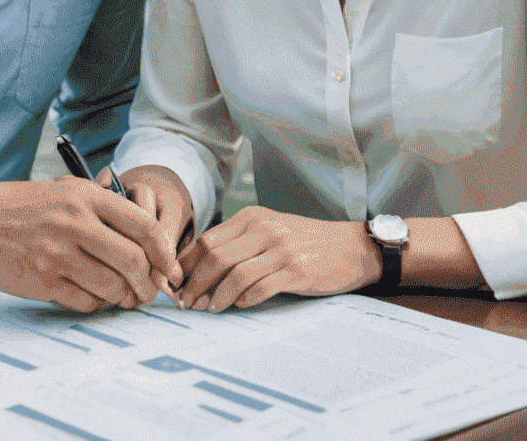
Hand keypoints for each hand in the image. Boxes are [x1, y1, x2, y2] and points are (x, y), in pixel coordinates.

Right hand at [0, 175, 182, 313]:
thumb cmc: (24, 205)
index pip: (144, 225)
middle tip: (149, 290)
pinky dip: (97, 303)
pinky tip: (94, 295)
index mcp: (86, 197)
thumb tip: (144, 229)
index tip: (169, 267)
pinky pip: (86, 301)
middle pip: (134, 261)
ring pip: (113, 286)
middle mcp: (75, 223)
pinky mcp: (43, 280)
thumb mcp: (65, 188)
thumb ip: (102, 201)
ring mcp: (58, 253)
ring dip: (126, 297)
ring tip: (124, 296)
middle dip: (149, 283)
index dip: (165, 252)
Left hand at [175, 205, 378, 312]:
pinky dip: (245, 299)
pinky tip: (238, 306)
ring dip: (216, 296)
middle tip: (187, 304)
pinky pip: (261, 286)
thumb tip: (199, 270)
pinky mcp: (297, 270)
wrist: (350, 246)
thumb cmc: (306, 242)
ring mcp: (281, 249)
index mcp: (252, 217)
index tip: (175, 286)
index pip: (207, 240)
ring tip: (208, 310)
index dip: (186, 266)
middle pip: (215, 257)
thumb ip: (239, 244)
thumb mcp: (269, 232)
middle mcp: (264, 228)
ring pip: (234, 273)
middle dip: (195, 284)